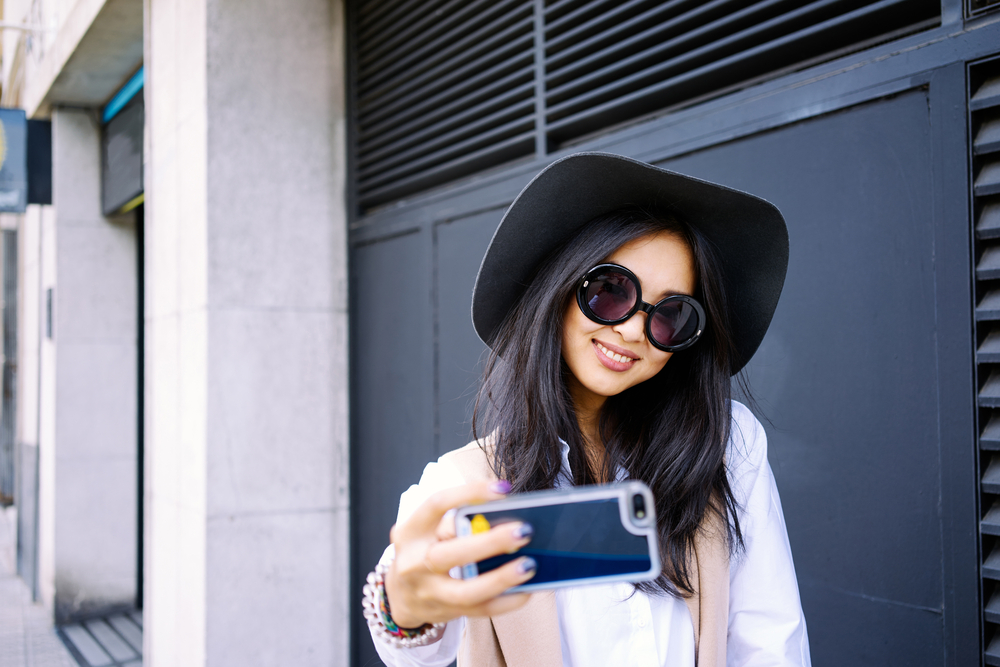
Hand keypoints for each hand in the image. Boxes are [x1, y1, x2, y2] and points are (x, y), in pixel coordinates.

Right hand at [383, 480, 536, 628]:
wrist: (401, 596)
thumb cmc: (424, 550)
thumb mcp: (428, 530)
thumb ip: (456, 520)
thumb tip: (506, 512)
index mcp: (412, 531)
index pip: (437, 504)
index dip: (469, 493)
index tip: (502, 489)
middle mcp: (415, 562)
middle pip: (451, 553)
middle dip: (490, 542)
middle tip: (523, 531)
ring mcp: (429, 592)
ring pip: (465, 590)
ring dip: (500, 578)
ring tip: (529, 565)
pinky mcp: (445, 612)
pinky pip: (479, 610)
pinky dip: (505, 602)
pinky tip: (526, 591)